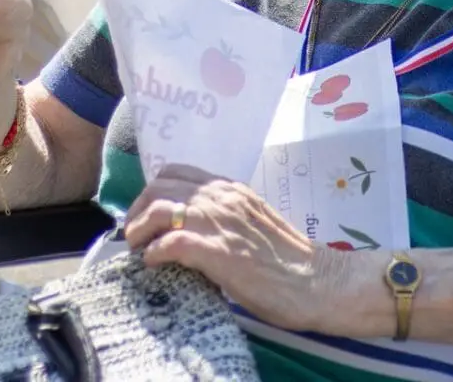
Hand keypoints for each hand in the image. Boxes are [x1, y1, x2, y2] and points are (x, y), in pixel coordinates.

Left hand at [124, 165, 356, 334]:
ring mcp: (220, 222)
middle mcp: (223, 197)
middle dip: (138, 210)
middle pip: (159, 187)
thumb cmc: (287, 259)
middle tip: (136, 236)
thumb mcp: (252, 223)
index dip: (153, 193)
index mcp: (232, 189)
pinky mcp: (217, 251)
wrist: (316, 281)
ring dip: (140, 230)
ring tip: (140, 250)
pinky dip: (154, 253)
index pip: (176, 172)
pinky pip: (170, 242)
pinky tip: (156, 265)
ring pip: (159, 208)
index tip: (147, 216)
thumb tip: (190, 228)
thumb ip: (224, 217)